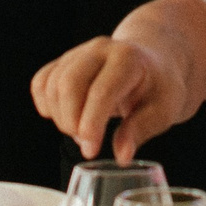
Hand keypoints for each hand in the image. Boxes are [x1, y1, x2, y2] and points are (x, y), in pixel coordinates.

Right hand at [30, 36, 183, 162]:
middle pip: (68, 84)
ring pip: (52, 85)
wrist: (155, 61)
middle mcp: (99, 49)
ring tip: (83, 133)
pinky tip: (65, 117)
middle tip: (87, 145)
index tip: (90, 150)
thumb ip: (141, 130)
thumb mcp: (164, 110)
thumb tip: (121, 155)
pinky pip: (41, 82)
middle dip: (71, 121)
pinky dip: (45, 105)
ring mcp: (79, 52)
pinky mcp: (64, 61)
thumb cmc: (161, 87)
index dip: (91, 123)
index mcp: (127, 59)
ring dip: (60, 117)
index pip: (101, 91)